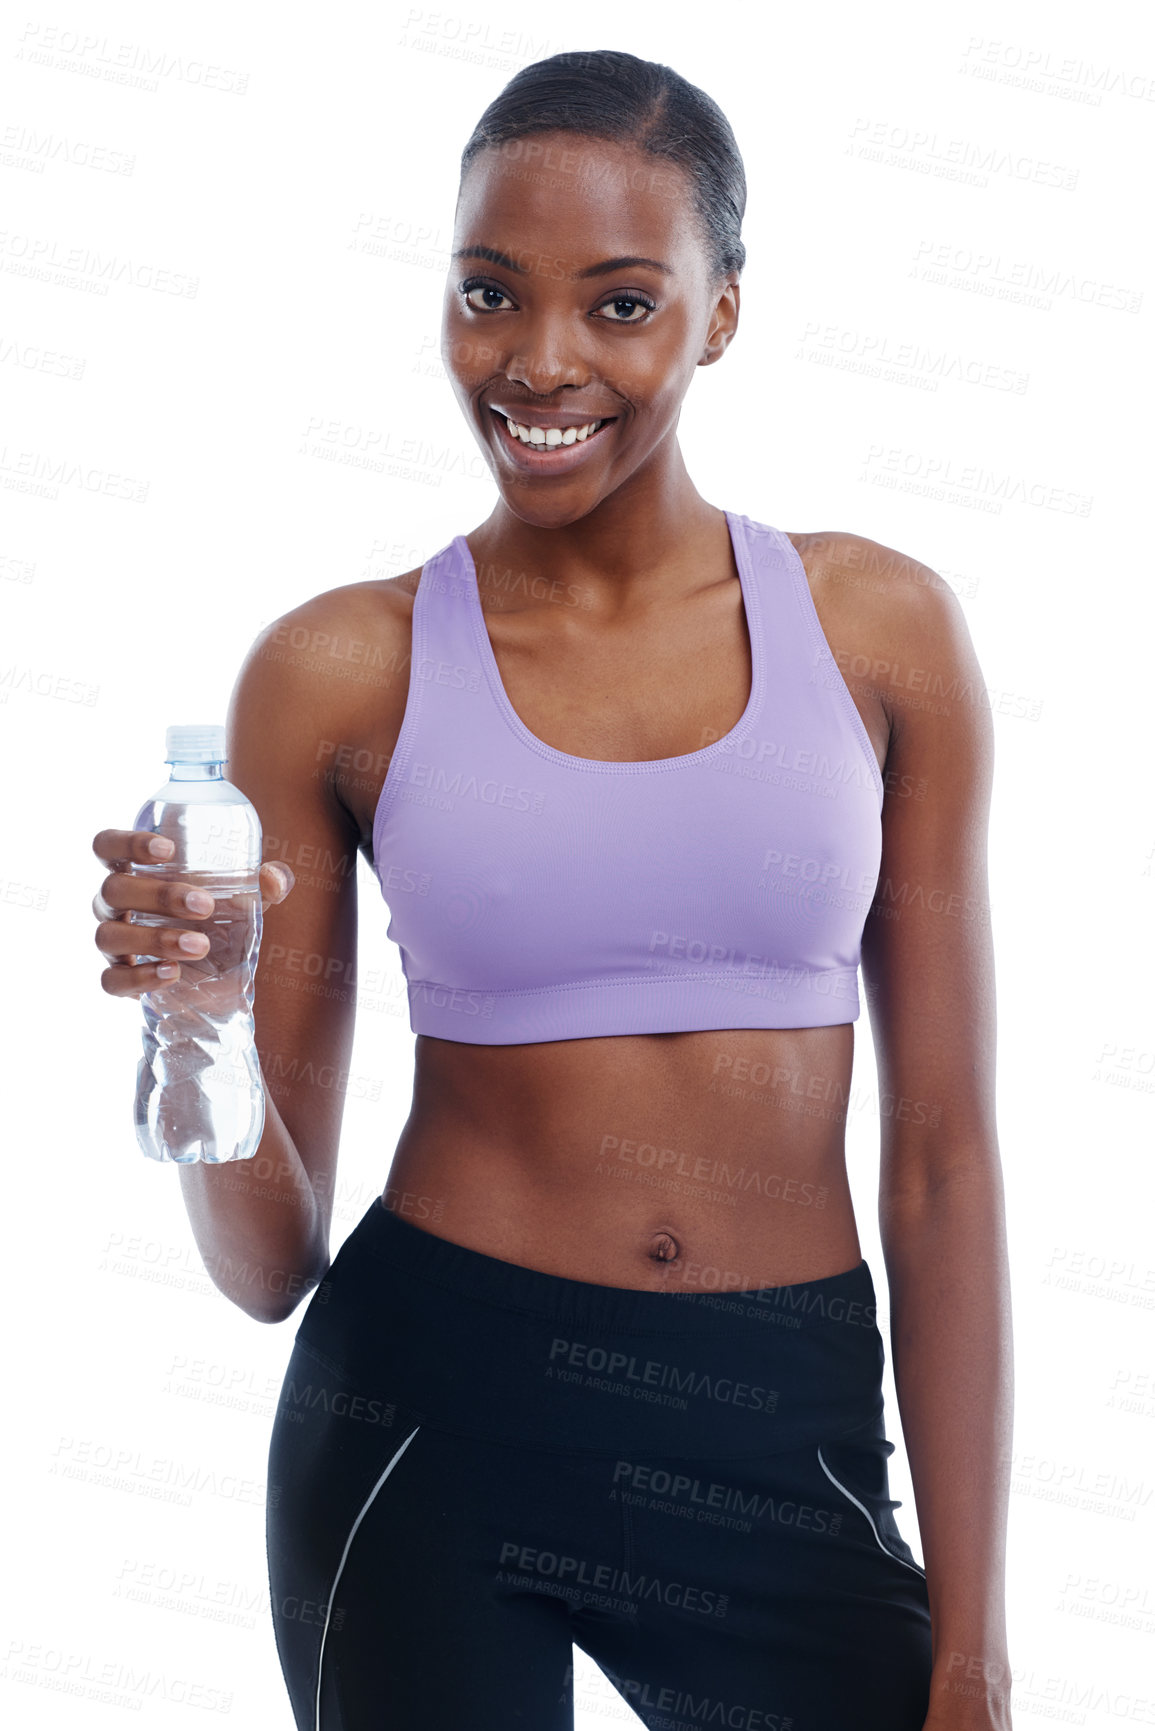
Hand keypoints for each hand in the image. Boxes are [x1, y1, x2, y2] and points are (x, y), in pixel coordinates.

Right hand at [92, 828, 295, 998]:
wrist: (218, 977)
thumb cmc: (220, 921)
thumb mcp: (246, 900)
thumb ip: (264, 884)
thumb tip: (276, 879)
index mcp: (137, 872)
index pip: (108, 846)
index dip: (127, 842)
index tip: (168, 850)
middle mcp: (116, 904)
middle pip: (114, 890)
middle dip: (160, 895)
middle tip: (205, 906)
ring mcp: (114, 942)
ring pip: (109, 935)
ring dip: (155, 939)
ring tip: (200, 946)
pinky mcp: (119, 980)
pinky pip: (111, 981)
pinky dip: (140, 978)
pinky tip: (173, 973)